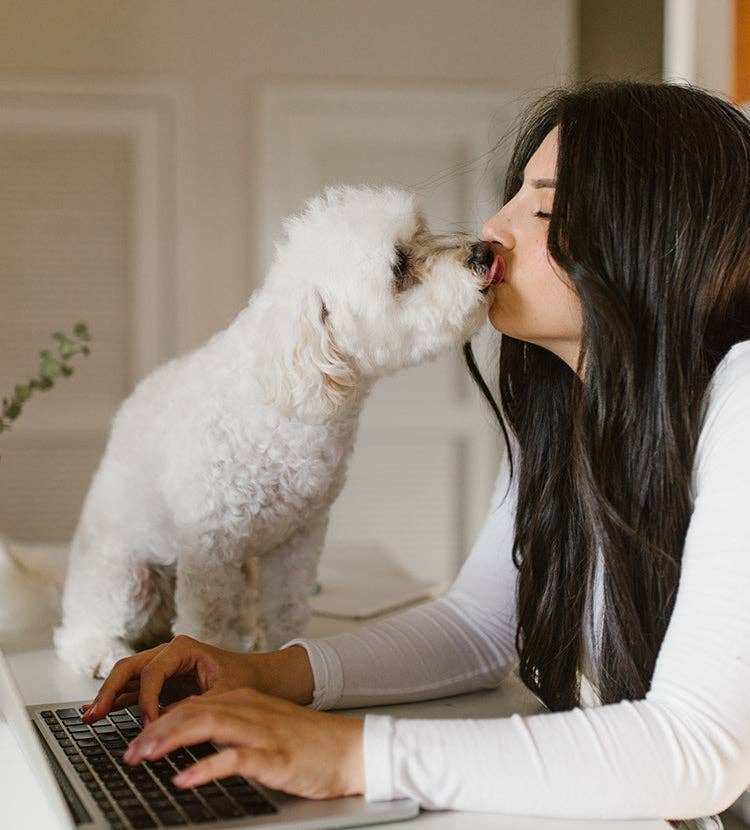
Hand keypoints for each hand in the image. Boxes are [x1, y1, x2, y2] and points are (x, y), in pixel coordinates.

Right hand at [82, 635, 262, 724]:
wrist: (254, 678)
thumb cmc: (242, 679)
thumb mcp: (225, 693)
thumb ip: (197, 705)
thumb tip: (168, 720)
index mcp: (182, 648)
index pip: (153, 672)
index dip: (147, 699)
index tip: (149, 724)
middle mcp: (167, 654)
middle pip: (129, 667)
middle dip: (110, 690)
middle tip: (94, 713)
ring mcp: (161, 668)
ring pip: (126, 678)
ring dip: (108, 696)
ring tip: (89, 717)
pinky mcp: (160, 684)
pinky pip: (133, 691)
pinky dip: (117, 702)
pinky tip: (101, 714)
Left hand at [122, 688, 364, 799]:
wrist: (350, 749)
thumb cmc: (308, 743)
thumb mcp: (264, 728)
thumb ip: (232, 728)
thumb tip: (194, 736)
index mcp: (246, 701)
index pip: (193, 704)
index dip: (160, 720)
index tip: (136, 740)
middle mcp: (250, 710)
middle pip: (193, 712)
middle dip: (156, 730)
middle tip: (128, 752)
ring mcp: (262, 731)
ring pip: (207, 726)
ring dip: (170, 741)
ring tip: (143, 758)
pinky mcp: (274, 754)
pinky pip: (234, 758)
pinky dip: (206, 768)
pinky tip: (183, 779)